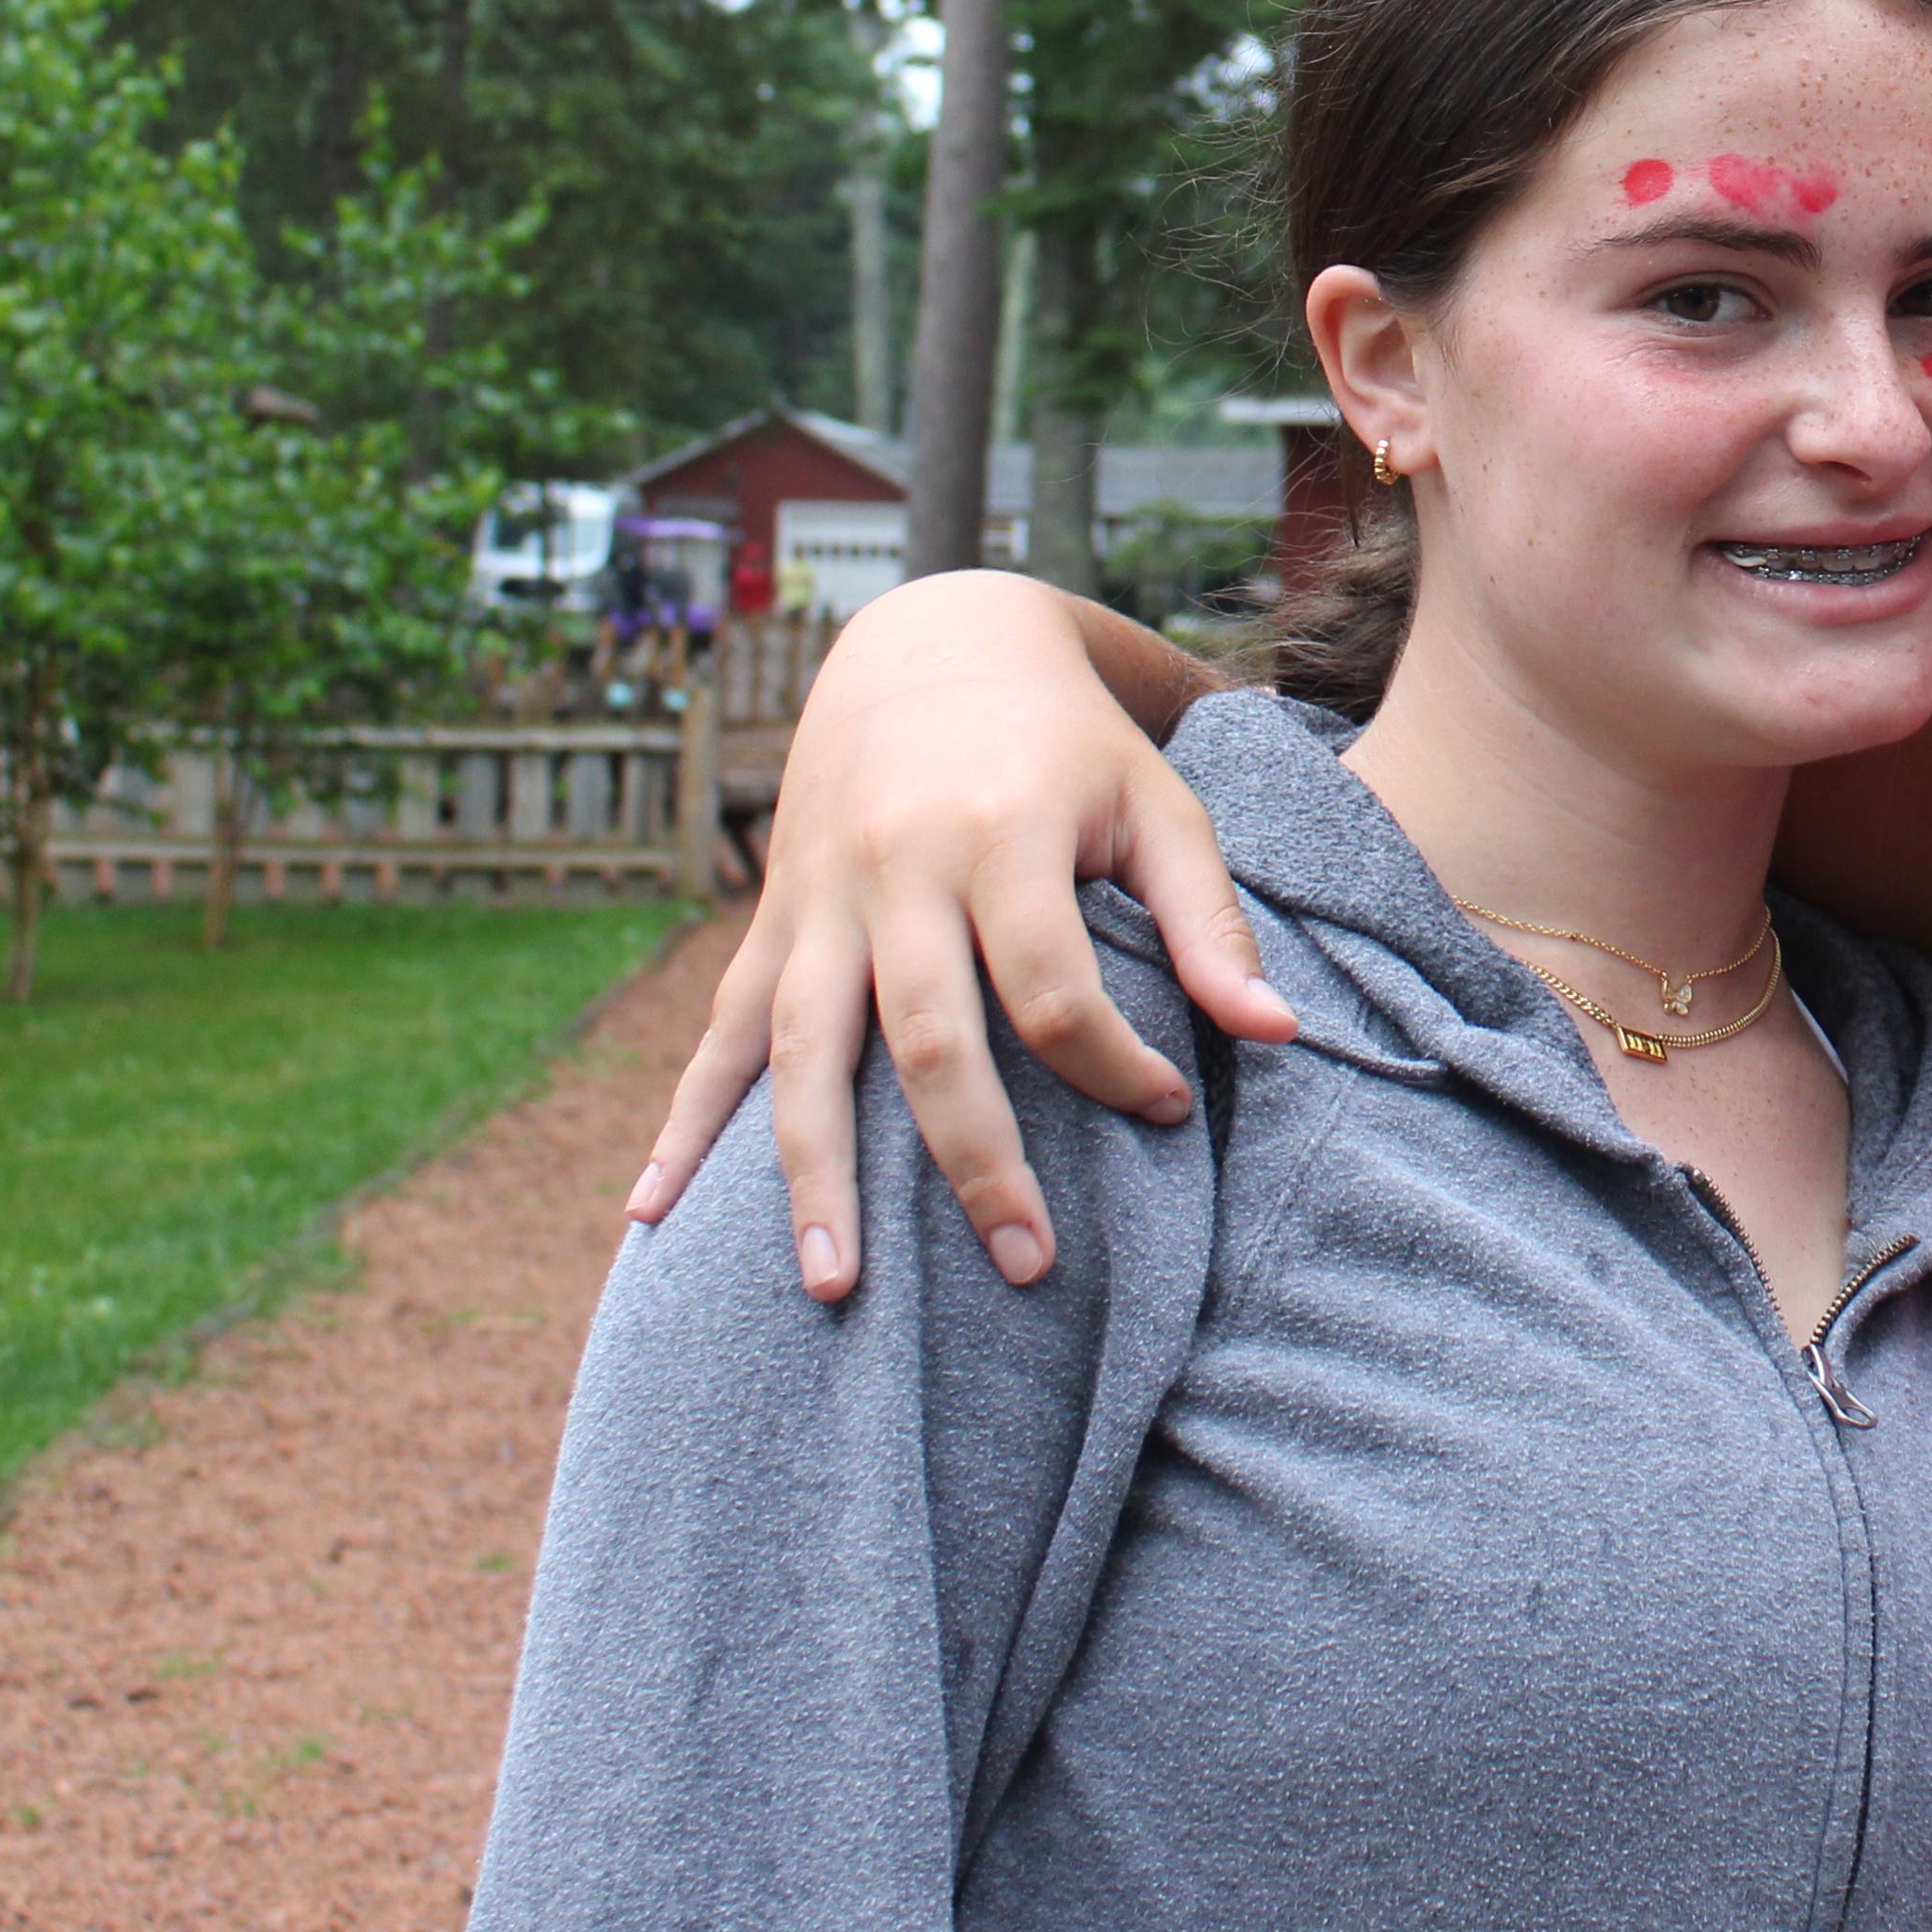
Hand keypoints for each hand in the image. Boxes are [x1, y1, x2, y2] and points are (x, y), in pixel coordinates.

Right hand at [620, 572, 1293, 1297]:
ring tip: (835, 1287)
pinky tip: (651, 1217)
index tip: (1168, 1111)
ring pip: (806, 1050)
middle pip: (929, 1035)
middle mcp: (900, 868)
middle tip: (1027, 1267)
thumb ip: (1211, 922)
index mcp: (1002, 833)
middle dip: (977, 1159)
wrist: (931, 643)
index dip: (1114, 1063)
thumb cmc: (1070, 744)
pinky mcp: (774, 921)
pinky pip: (722, 1032)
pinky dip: (685, 1125)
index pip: (1053, 987)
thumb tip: (1280, 1036)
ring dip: (815, 1172)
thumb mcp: (1158, 802)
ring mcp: (822, 899)